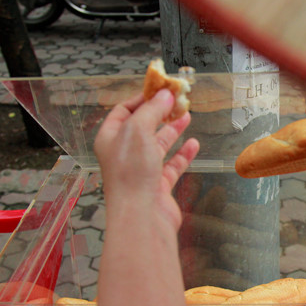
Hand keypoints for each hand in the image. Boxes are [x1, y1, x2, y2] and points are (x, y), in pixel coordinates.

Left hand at [94, 89, 199, 230]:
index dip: (142, 98)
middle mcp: (123, 153)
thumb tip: (165, 95)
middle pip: (142, 126)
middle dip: (160, 112)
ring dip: (173, 130)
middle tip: (177, 101)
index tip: (161, 90)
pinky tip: (194, 144)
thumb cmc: (131, 172)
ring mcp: (141, 170)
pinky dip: (183, 154)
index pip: (124, 111)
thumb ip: (152, 109)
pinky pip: (172, 165)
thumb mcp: (138, 129)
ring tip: (187, 116)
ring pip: (158, 145)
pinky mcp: (158, 185)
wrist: (141, 215)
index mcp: (110, 138)